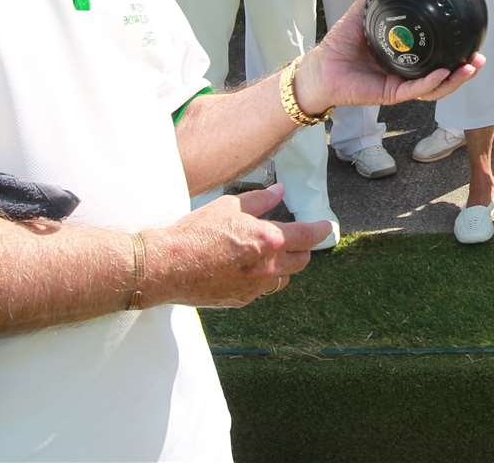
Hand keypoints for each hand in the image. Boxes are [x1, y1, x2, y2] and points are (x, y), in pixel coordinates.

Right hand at [147, 185, 324, 307]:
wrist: (167, 266)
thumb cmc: (196, 232)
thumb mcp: (229, 206)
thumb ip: (260, 200)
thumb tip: (279, 192)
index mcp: (268, 241)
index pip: (307, 237)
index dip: (320, 231)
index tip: (326, 228)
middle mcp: (267, 268)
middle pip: (301, 262)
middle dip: (303, 250)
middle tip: (297, 239)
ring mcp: (254, 288)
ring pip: (283, 279)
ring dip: (284, 267)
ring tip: (271, 254)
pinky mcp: (240, 300)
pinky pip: (261, 290)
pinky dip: (262, 279)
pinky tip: (247, 268)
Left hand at [294, 0, 482, 110]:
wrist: (319, 68)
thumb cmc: (339, 44)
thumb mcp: (362, 12)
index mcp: (405, 57)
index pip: (437, 57)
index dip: (457, 51)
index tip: (473, 38)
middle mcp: (407, 73)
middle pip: (444, 77)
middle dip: (466, 70)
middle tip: (480, 57)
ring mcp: (401, 86)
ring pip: (436, 88)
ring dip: (456, 80)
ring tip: (471, 66)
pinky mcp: (391, 94)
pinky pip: (416, 90)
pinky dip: (432, 82)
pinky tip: (444, 72)